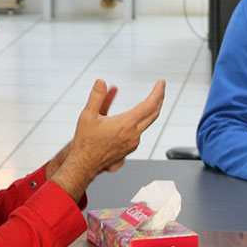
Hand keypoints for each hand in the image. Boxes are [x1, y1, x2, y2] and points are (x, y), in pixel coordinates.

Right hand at [48, 80, 165, 198]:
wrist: (84, 164)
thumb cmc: (85, 142)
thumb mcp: (87, 116)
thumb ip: (96, 97)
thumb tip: (101, 82)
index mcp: (125, 125)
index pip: (149, 105)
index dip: (157, 92)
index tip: (161, 83)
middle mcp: (133, 135)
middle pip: (154, 113)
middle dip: (159, 98)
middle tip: (161, 88)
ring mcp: (134, 143)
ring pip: (147, 123)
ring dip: (150, 110)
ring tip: (150, 100)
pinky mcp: (131, 148)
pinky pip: (140, 131)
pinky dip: (141, 120)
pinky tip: (135, 116)